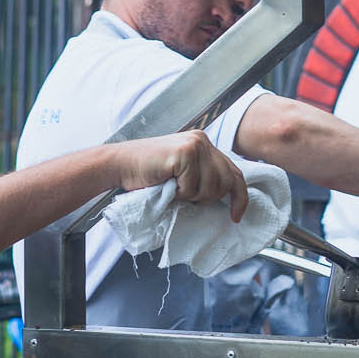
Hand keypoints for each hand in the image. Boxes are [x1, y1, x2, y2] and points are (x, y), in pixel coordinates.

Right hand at [115, 130, 249, 220]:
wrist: (119, 165)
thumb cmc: (147, 173)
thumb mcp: (182, 173)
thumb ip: (203, 175)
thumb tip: (226, 197)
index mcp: (204, 144)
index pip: (234, 172)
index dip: (240, 197)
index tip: (236, 216)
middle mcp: (202, 141)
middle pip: (225, 182)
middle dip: (208, 198)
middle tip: (184, 195)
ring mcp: (194, 145)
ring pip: (210, 187)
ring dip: (190, 195)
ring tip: (172, 187)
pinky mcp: (184, 153)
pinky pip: (191, 186)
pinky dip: (178, 192)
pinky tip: (165, 182)